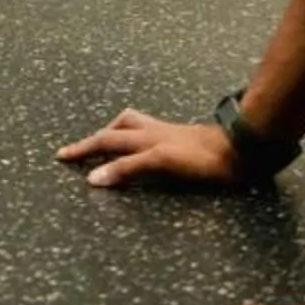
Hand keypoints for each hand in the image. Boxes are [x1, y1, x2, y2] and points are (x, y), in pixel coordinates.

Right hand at [56, 106, 242, 189]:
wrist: (243, 149)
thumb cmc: (206, 160)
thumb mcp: (162, 163)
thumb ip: (128, 168)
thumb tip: (94, 178)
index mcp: (146, 139)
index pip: (107, 144)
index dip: (85, 152)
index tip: (62, 157)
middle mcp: (153, 133)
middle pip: (115, 133)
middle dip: (91, 142)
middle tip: (71, 151)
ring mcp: (168, 134)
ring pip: (132, 126)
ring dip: (114, 131)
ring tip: (104, 140)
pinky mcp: (181, 139)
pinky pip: (149, 132)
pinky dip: (136, 135)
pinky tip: (142, 145)